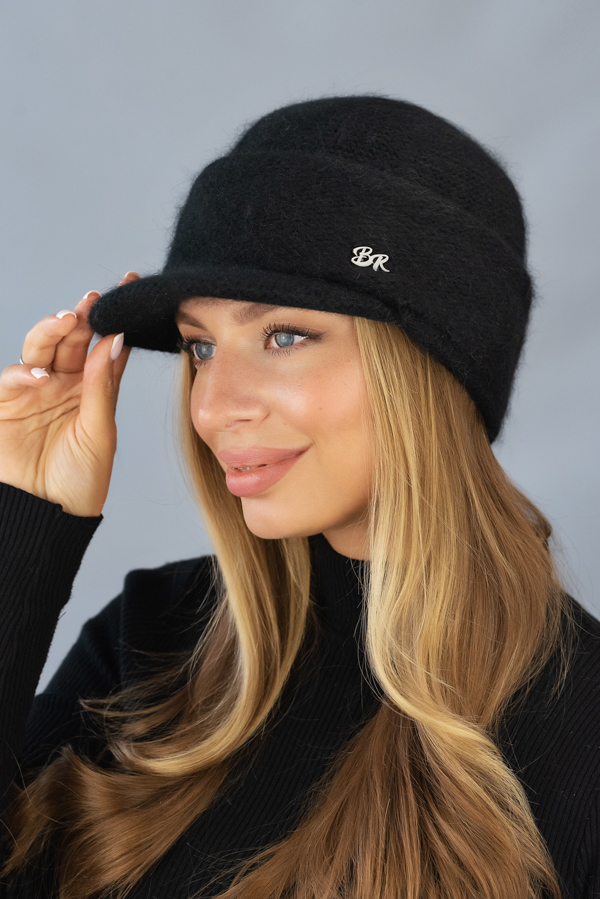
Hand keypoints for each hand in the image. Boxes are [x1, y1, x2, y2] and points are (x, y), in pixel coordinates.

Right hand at [0, 272, 138, 515]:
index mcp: (95, 391)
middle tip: (96, 300)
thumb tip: (115, 341)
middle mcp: (66, 385)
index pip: (109, 348)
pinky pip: (14, 377)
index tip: (130, 286)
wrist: (45, 518)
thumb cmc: (80, 483)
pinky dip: (24, 371)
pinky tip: (40, 374)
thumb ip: (103, 388)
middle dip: (84, 317)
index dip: (118, 320)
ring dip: (54, 331)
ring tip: (69, 321)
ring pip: (43, 349)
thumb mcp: (99, 434)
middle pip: (75, 341)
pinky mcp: (7, 404)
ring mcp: (36, 392)